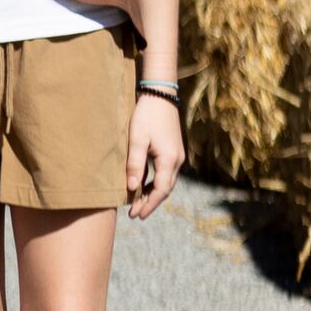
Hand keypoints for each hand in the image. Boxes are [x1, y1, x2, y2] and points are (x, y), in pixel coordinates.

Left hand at [126, 92, 184, 216]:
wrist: (160, 96)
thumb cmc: (146, 116)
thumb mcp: (136, 139)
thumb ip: (135, 164)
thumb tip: (132, 187)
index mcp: (169, 160)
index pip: (160, 190)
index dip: (148, 204)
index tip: (136, 214)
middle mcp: (177, 161)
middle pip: (165, 189)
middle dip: (150, 203)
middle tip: (134, 214)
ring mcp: (177, 156)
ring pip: (166, 182)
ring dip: (153, 193)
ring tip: (137, 203)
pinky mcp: (174, 151)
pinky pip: (165, 173)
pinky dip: (155, 182)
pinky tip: (143, 185)